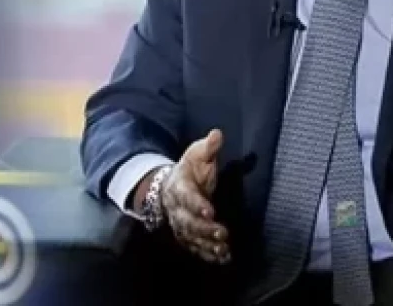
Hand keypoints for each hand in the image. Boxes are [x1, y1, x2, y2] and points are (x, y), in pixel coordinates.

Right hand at [157, 129, 230, 263]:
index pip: (187, 197)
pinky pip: (195, 247)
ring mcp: (180, 224)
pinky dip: (207, 254)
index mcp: (180, 187)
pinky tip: (222, 258)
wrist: (168, 187)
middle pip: (187, 222)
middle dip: (204, 229)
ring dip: (207, 244)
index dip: (197, 204)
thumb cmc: (189, 170)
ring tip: (223, 249)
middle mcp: (177, 208)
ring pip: (191, 237)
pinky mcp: (186, 235)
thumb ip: (208, 147)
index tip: (210, 211)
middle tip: (222, 233)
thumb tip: (218, 134)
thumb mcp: (196, 155)